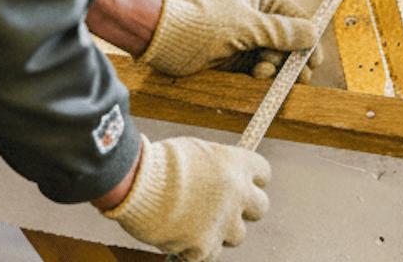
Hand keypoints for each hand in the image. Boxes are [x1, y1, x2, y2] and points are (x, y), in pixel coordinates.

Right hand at [102, 136, 269, 261]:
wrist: (138, 184)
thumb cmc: (161, 163)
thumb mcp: (196, 152)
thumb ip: (215, 166)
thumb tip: (220, 175)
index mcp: (236, 165)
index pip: (263, 173)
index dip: (252, 179)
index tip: (241, 182)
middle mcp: (238, 194)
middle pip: (261, 208)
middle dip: (243, 209)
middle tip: (223, 207)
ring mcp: (224, 223)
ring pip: (236, 236)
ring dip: (220, 231)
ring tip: (193, 222)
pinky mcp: (206, 247)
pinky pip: (209, 254)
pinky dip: (195, 249)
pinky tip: (178, 236)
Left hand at [138, 0, 322, 79]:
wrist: (163, 41)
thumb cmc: (202, 24)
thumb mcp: (247, 26)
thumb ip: (281, 32)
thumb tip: (313, 33)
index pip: (293, 15)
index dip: (306, 36)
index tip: (314, 58)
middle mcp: (253, 17)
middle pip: (286, 41)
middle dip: (290, 58)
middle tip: (295, 75)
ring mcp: (244, 40)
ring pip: (274, 58)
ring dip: (274, 69)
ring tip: (264, 73)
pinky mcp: (234, 60)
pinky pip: (258, 70)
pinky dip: (261, 76)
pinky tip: (255, 77)